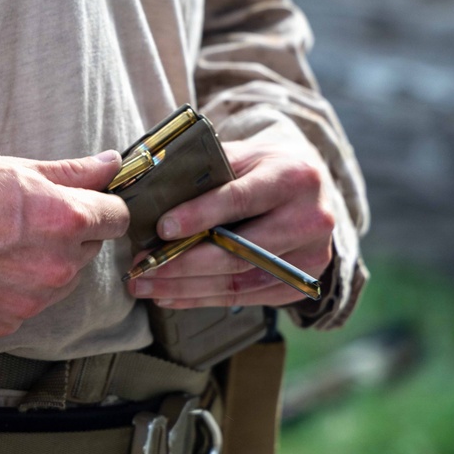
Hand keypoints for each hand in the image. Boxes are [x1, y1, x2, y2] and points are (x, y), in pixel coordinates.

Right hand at [0, 150, 128, 335]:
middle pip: (89, 250)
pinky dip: (16, 289)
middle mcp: (56, 267)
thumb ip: (73, 172)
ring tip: (1, 242)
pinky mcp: (5, 323)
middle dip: (69, 234)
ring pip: (61, 280)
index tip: (83, 202)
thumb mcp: (15, 168)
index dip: (101, 206)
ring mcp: (31, 300)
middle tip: (24, 218)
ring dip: (45, 264)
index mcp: (66, 220)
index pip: (117, 218)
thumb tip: (112, 164)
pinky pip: (29, 304)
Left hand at [127, 138, 335, 308]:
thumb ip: (205, 171)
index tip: (162, 229)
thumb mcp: (242, 155)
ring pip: (239, 281)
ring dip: (185, 287)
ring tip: (145, 284)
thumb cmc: (263, 168)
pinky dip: (202, 298)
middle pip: (239, 252)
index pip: (240, 200)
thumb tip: (148, 191)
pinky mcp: (300, 284)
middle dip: (183, 263)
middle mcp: (310, 219)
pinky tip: (170, 295)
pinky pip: (244, 297)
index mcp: (294, 177)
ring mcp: (310, 257)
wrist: (312, 188)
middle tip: (142, 266)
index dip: (199, 216)